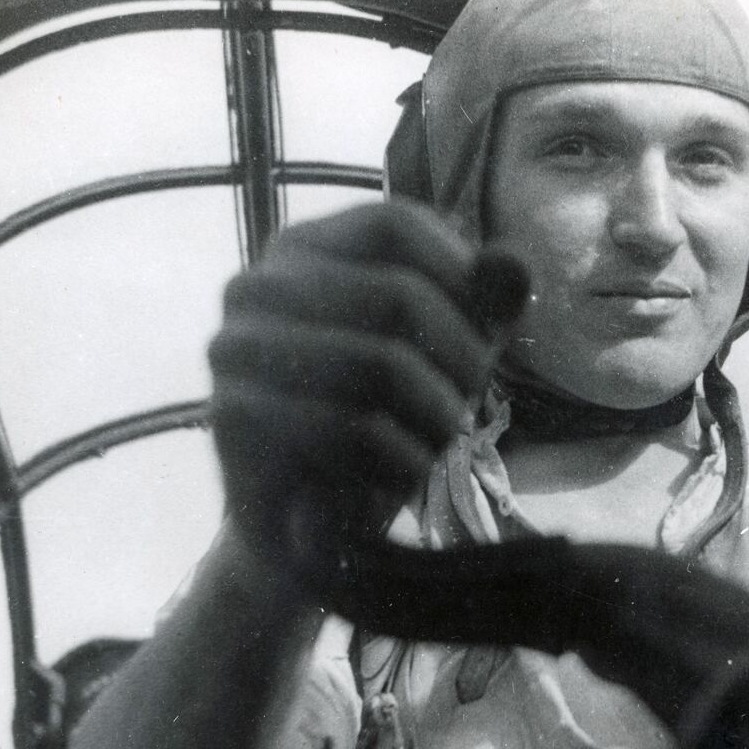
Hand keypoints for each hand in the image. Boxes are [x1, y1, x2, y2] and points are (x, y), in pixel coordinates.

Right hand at [207, 198, 526, 569]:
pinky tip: (402, 478)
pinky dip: (403, 459)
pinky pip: (351, 428)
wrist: (309, 525)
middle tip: (467, 408)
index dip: (459, 276)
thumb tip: (513, 264)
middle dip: (460, 360)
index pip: (396, 222)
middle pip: (397, 293)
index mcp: (305, 250)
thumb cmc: (384, 419)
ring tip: (438, 445)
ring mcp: (237, 347)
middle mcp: (258, 285)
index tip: (484, 336)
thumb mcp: (450, 352)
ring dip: (436, 415)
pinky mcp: (235, 416)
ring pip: (380, 363)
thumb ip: (484, 304)